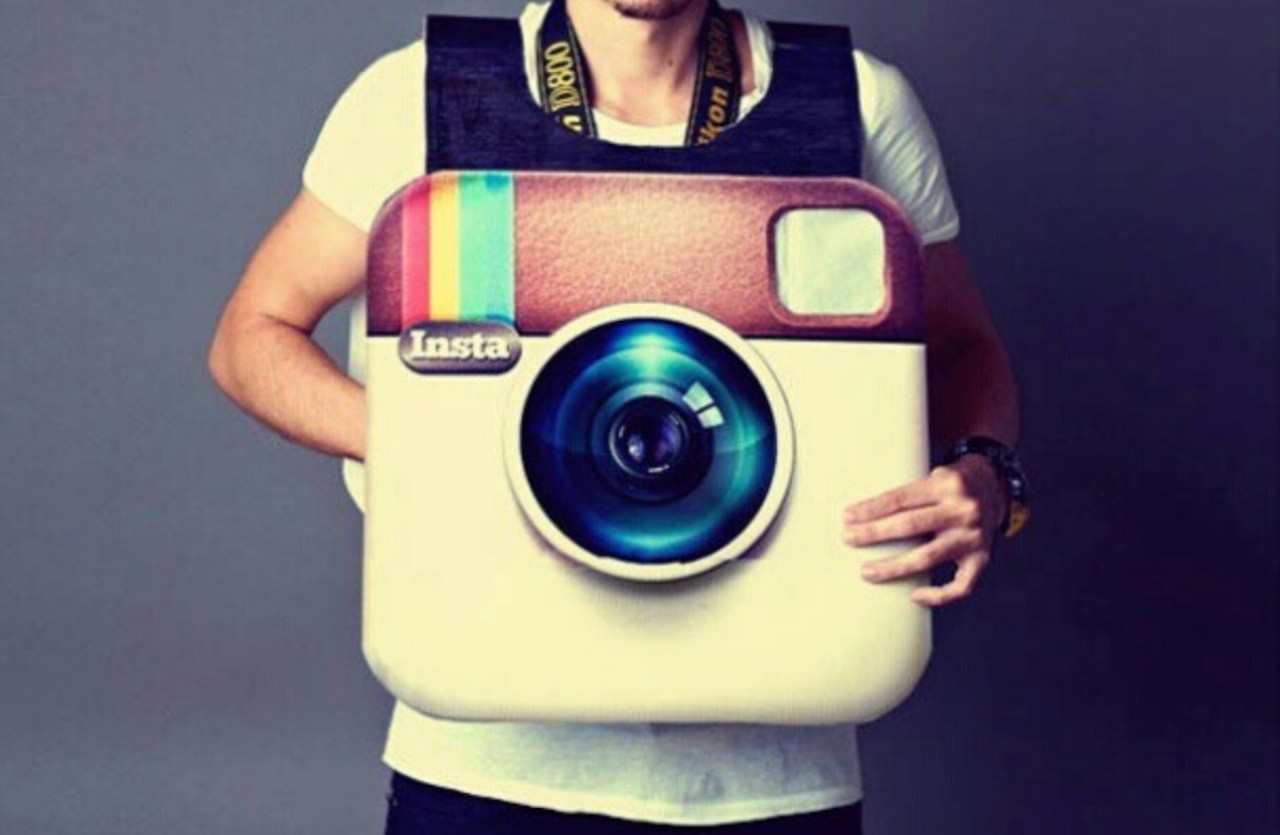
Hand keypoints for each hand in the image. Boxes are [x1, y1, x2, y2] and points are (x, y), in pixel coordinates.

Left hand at [843, 455, 1008, 606]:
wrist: (996, 486)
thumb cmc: (954, 483)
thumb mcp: (936, 474)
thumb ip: (911, 493)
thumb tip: (865, 513)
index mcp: (947, 485)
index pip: (901, 499)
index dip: (871, 509)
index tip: (847, 517)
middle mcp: (963, 510)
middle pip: (910, 526)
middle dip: (874, 534)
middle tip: (848, 539)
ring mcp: (974, 537)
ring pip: (928, 557)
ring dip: (894, 567)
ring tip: (868, 572)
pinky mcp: (983, 558)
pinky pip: (961, 585)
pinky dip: (938, 595)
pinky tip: (914, 595)